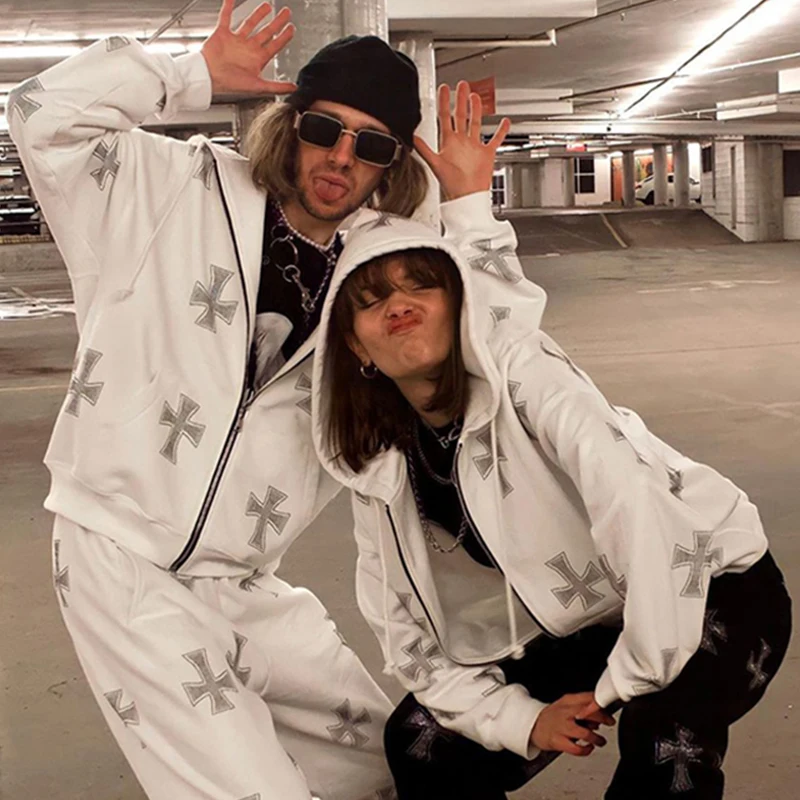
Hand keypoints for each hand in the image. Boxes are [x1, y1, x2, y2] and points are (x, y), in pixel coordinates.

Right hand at [201, 1, 296, 96]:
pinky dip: (228, 6)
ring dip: (258, 14)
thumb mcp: (258, 86)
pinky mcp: (222, 34)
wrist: (208, 77)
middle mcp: (248, 48)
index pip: (275, 45)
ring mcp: (236, 40)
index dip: (284, 37)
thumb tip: (294, 88)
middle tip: (286, 13)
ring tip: (268, 6)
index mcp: (257, 59)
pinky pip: (226, 17)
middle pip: (266, 32)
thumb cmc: (230, 84)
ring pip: (250, 23)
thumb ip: (277, 87)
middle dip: (277, 22)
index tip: (291, 28)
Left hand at [413, 81, 510, 200]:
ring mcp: (474, 147)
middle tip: (461, 85)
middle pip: (461, 116)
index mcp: (449, 143)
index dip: (444, 102)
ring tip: (475, 96)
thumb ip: (424, 149)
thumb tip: (412, 137)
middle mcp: (461, 143)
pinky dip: (501, 131)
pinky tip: (504, 122)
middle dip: (460, 100)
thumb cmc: (451, 185)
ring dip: (476, 109)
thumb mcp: (435, 164)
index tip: (443, 88)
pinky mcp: (486, 154)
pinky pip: (495, 139)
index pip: (445, 117)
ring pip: (475, 123)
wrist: (467, 198)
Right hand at [530, 692, 614, 756]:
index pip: (588, 697)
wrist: (533, 725)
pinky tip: (589, 748)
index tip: (609, 708)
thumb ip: (584, 707)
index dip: (602, 703)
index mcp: (568, 700)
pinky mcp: (558, 741)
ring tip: (600, 741)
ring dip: (597, 738)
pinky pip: (577, 749)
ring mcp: (562, 727)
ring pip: (585, 733)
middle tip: (610, 722)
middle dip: (603, 718)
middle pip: (589, 712)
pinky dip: (586, 750)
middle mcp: (565, 712)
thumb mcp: (566, 705)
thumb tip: (602, 716)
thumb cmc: (553, 716)